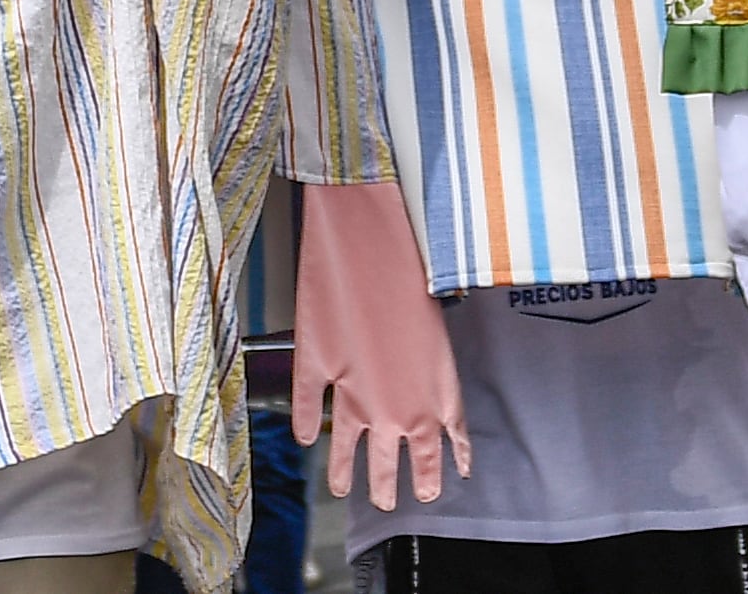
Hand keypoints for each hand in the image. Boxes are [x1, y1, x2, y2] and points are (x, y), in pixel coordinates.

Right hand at [294, 180, 464, 512]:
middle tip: (387, 502)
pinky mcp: (316, 369)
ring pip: (347, 447)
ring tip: (342, 490)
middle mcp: (393, 407)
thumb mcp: (441, 345)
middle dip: (389, 487)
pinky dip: (307, 426)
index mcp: (433, 400)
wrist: (371, 245)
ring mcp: (351, 393)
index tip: (436, 491)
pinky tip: (305, 440)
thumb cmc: (416, 282)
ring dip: (345, 472)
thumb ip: (436, 388)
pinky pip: (311, 408)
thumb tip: (437, 421)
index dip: (435, 474)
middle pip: (390, 463)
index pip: (438, 453)